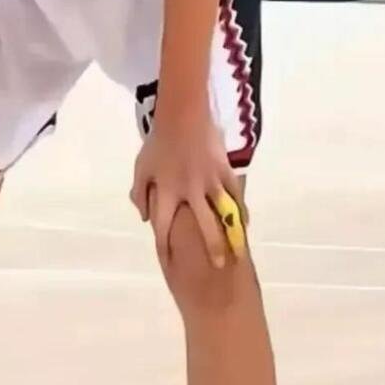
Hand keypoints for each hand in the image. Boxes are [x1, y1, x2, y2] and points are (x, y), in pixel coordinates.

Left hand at [130, 109, 245, 269]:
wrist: (182, 116)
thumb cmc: (159, 144)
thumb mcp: (141, 168)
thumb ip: (140, 194)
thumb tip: (144, 218)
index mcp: (167, 191)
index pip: (164, 226)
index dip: (165, 247)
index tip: (168, 264)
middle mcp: (190, 191)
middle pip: (204, 226)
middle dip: (212, 249)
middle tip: (219, 268)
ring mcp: (210, 181)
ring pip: (225, 213)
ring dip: (232, 235)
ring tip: (239, 253)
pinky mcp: (225, 171)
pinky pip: (235, 196)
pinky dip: (241, 211)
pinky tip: (245, 224)